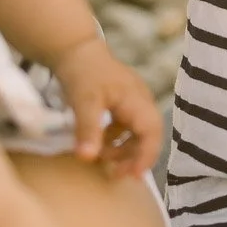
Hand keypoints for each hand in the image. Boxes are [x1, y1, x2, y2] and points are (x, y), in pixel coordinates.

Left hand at [53, 36, 163, 177]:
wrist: (74, 49)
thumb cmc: (82, 72)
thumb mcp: (83, 101)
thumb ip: (87, 129)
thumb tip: (87, 158)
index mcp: (136, 99)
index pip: (152, 131)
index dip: (147, 155)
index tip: (133, 176)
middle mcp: (140, 100)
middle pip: (149, 135)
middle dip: (135, 157)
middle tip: (115, 175)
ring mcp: (133, 101)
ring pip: (138, 133)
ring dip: (124, 150)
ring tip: (102, 160)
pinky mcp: (122, 103)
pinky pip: (127, 127)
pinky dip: (116, 140)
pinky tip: (99, 145)